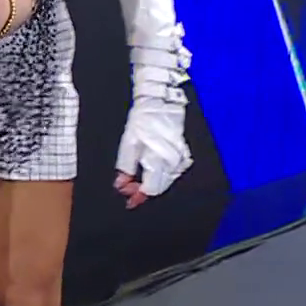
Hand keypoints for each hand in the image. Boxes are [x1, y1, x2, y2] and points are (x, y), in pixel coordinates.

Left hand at [114, 88, 191, 208]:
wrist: (161, 104)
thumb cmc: (144, 120)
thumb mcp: (128, 143)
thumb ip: (126, 166)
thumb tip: (121, 185)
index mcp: (158, 159)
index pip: (150, 189)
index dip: (137, 196)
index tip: (128, 200)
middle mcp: (172, 163)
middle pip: (158, 188)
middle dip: (142, 191)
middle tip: (128, 187)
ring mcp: (180, 160)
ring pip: (165, 182)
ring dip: (150, 184)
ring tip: (135, 179)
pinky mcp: (183, 157)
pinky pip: (171, 174)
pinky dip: (160, 176)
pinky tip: (149, 171)